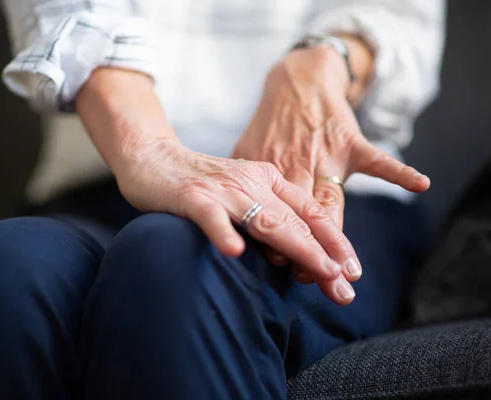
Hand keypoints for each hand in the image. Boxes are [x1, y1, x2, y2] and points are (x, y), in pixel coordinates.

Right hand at [76, 67, 360, 304]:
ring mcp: (223, 189)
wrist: (152, 156)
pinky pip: (210, 216)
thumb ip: (265, 213)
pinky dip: (223, 232)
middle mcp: (252, 182)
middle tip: (344, 290)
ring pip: (265, 219)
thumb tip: (292, 255)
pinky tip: (233, 252)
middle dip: (324, 257)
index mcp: (268, 179)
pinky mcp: (192, 196)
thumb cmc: (198, 182)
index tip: (352, 271)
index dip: (335, 240)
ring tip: (320, 273)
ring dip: (296, 248)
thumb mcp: (241, 191)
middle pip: (295, 222)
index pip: (310, 212)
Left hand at [232, 44, 429, 281]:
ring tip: (349, 269)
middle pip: (302, 218)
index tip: (287, 269)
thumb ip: (241, 182)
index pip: (276, 215)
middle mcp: (297, 168)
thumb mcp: (248, 152)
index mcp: (271, 174)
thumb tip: (225, 213)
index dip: (282, 242)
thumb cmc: (271, 126)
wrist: (297, 84)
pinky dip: (398, 172)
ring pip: (332, 200)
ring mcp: (325, 155)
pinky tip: (419, 184)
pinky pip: (377, 159)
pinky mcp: (350, 142)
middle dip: (311, 251)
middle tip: (318, 281)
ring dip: (339, 234)